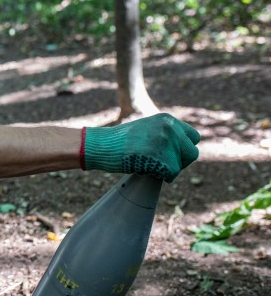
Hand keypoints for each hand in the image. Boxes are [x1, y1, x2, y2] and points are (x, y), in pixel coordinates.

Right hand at [82, 113, 199, 181]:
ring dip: (169, 170)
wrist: (102, 145)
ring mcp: (165, 141)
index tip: (171, 155)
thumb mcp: (146, 129)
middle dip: (180, 162)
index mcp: (167, 119)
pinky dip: (161, 176)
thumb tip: (181, 150)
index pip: (193, 137)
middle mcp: (170, 127)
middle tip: (162, 165)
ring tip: (150, 166)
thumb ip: (164, 134)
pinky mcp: (160, 155)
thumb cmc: (120, 141)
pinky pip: (171, 174)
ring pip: (181, 165)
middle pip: (191, 153)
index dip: (183, 149)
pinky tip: (146, 170)